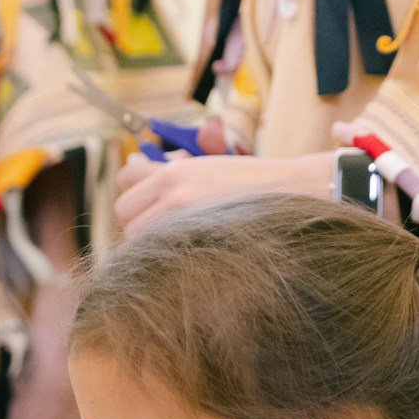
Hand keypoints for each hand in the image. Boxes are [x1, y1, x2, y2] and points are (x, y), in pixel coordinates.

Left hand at [116, 149, 333, 234]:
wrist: (294, 193)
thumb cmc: (250, 181)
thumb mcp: (207, 163)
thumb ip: (167, 167)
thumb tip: (132, 162)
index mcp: (175, 170)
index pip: (125, 180)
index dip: (134, 193)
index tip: (149, 202)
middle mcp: (174, 192)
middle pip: (124, 213)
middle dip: (136, 220)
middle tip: (162, 225)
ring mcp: (184, 220)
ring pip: (136, 238)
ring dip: (147, 241)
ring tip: (176, 239)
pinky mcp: (196, 244)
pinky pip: (158, 255)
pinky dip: (163, 256)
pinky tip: (184, 253)